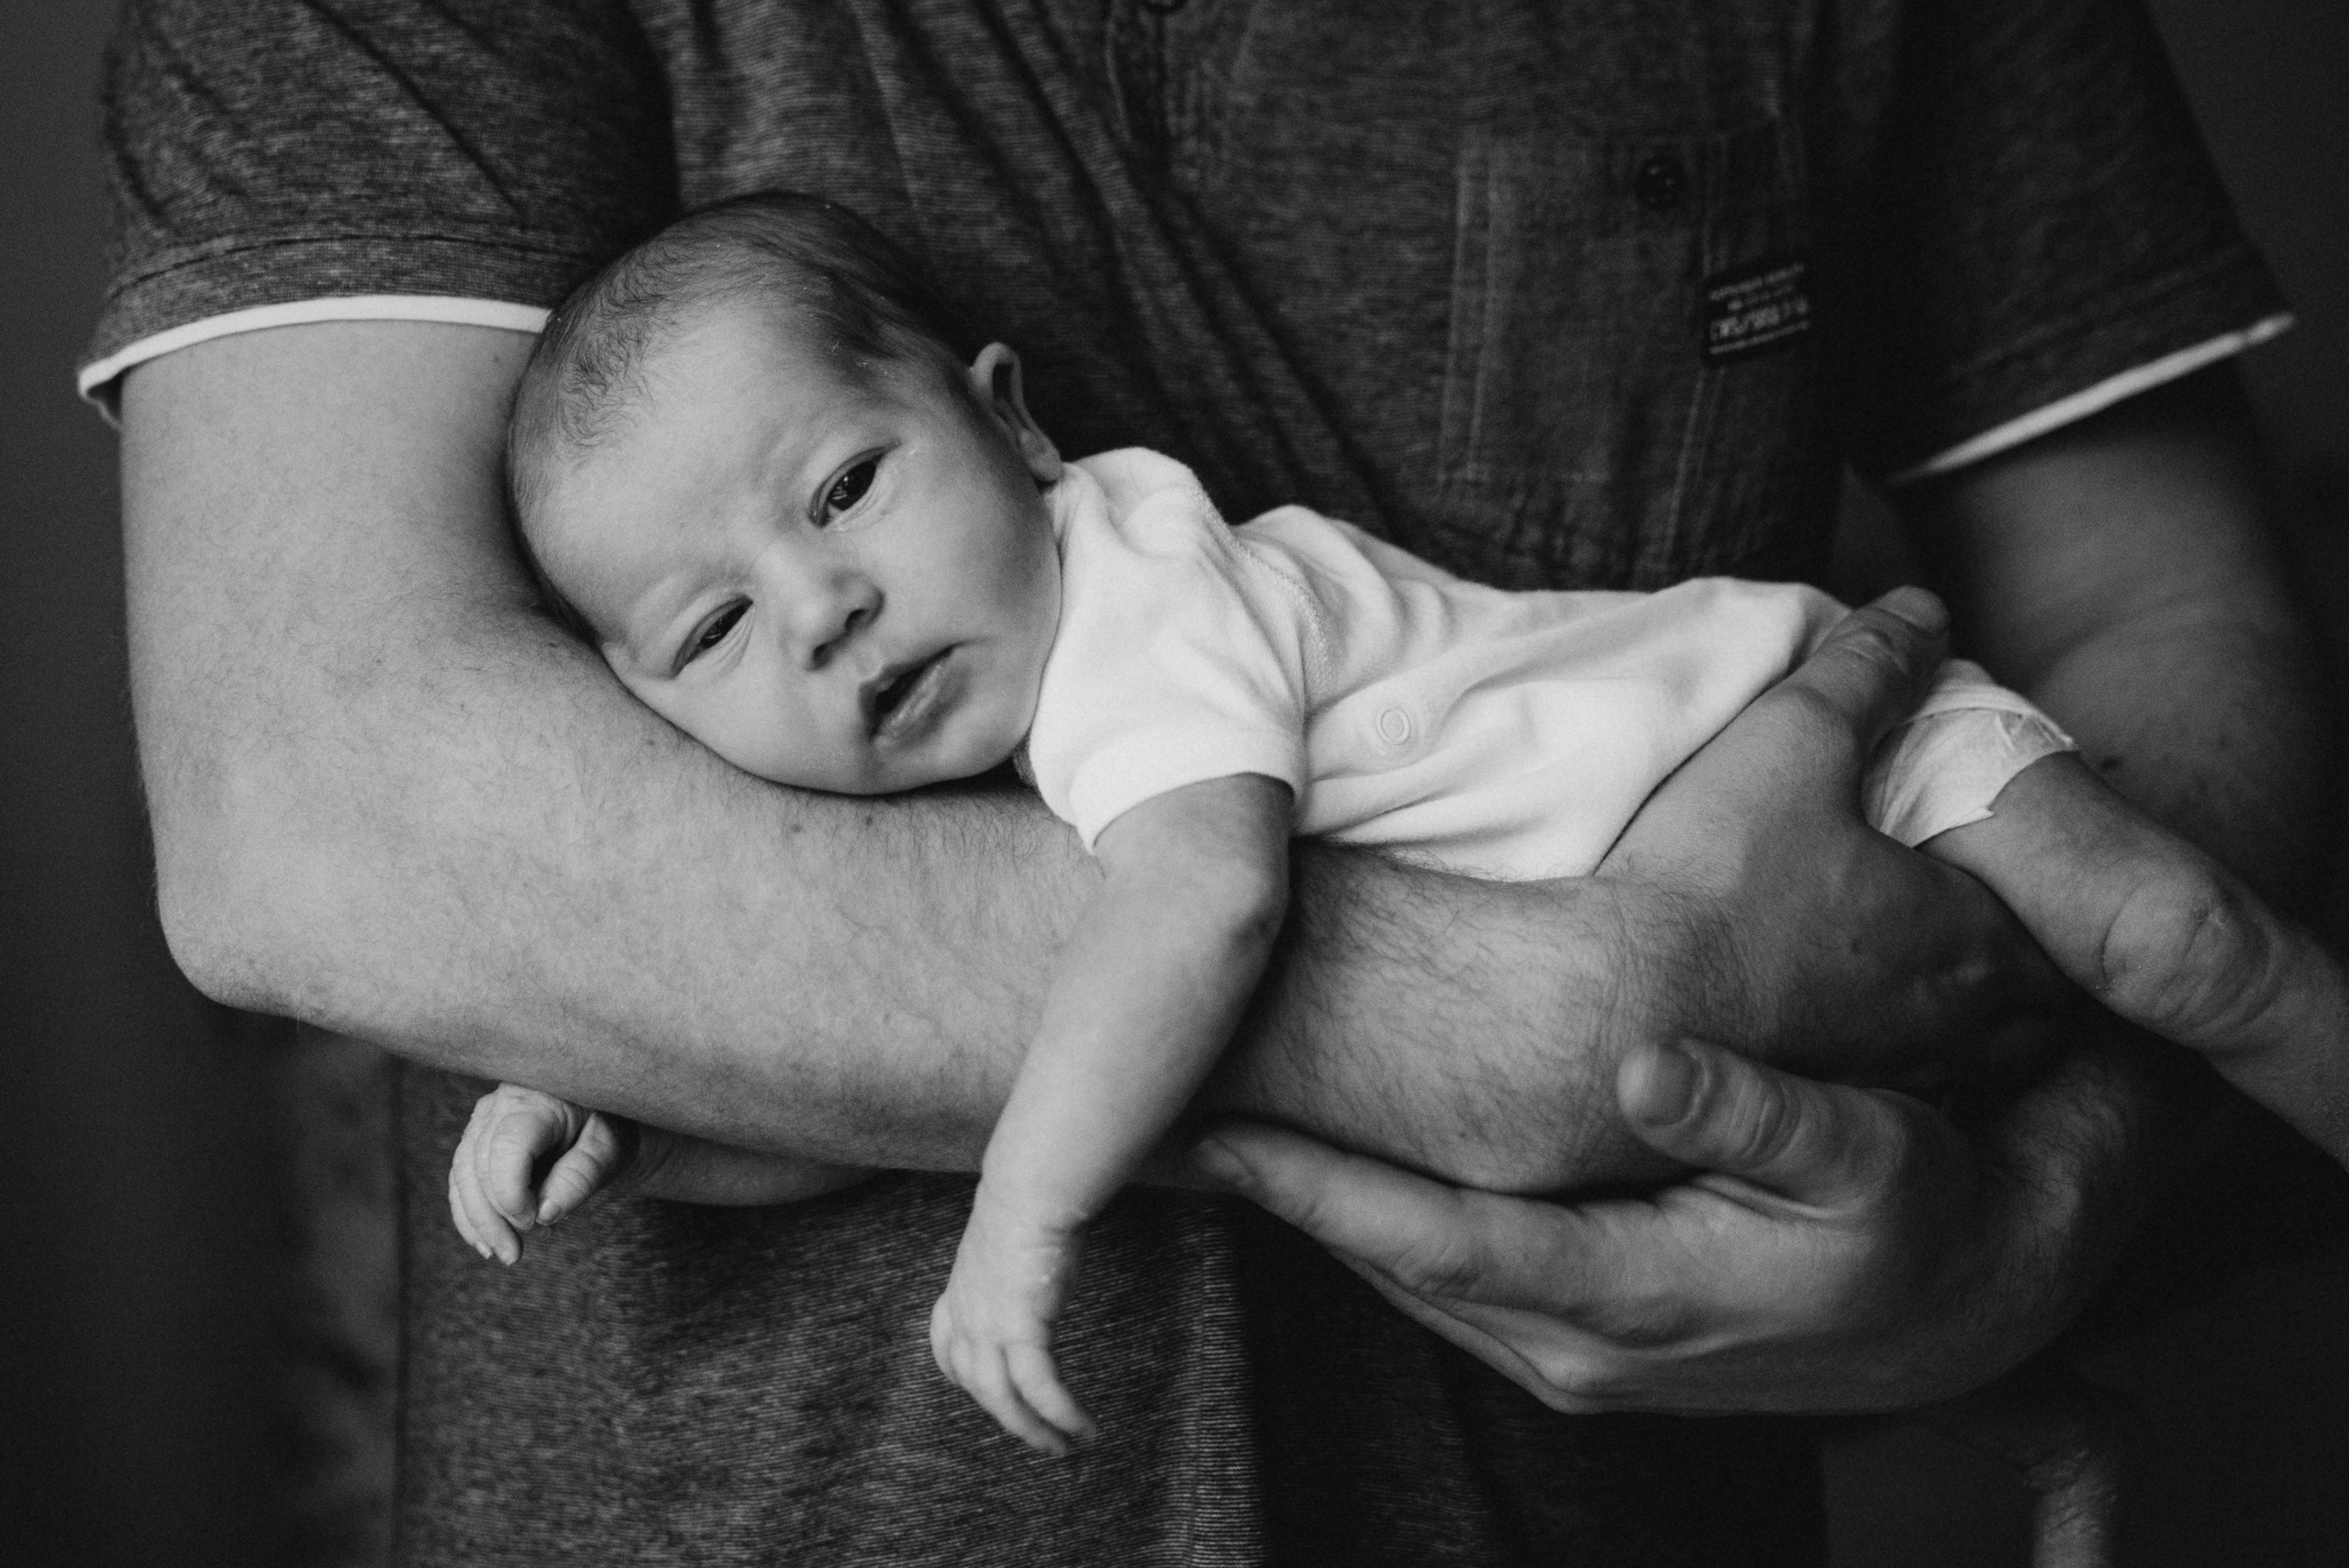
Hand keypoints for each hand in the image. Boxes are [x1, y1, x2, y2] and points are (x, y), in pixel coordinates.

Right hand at [447, 1083, 639, 1263]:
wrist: (601, 1114)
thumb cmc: (608, 1127)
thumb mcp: (608, 1149)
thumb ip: (580, 1177)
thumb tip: (544, 1215)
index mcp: (538, 1099)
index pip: (507, 1146)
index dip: (510, 1191)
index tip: (532, 1222)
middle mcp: (502, 1104)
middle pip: (478, 1164)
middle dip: (491, 1216)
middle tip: (513, 1253)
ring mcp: (484, 1119)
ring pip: (463, 1174)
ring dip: (477, 1220)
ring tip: (502, 1253)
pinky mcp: (477, 1137)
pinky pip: (462, 1178)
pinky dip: (469, 1213)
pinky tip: (485, 1242)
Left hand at [928, 1190, 1097, 1455]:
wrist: (1029, 1193)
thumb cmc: (1028, 1206)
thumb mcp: (1008, 1245)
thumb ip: (1011, 1269)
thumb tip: (1034, 1267)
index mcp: (960, 1293)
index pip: (947, 1348)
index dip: (962, 1375)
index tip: (984, 1389)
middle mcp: (967, 1318)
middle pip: (979, 1387)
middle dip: (1010, 1420)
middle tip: (1041, 1441)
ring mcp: (988, 1328)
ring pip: (1004, 1399)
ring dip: (1035, 1430)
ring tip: (1065, 1447)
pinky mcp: (1020, 1330)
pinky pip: (1040, 1388)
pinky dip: (1061, 1413)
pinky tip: (1083, 1427)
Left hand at [1191, 1034, 2150, 1414]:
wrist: (1976, 1309)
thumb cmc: (1924, 1218)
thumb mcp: (1870, 1159)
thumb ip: (1759, 1111)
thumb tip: (1643, 1065)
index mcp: (1629, 1297)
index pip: (1429, 1240)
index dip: (1310, 1183)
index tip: (1204, 1125)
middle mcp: (1575, 1346)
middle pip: (1383, 1263)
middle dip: (1273, 1192)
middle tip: (1154, 1115)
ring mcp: (1571, 1355)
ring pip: (1402, 1278)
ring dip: (1309, 1209)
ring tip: (1208, 1132)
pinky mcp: (1578, 1341)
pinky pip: (1440, 1282)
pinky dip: (1370, 1228)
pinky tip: (1320, 1171)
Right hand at [1598, 588, 2066, 1090]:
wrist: (1602, 1010)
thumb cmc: (1706, 882)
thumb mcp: (1789, 740)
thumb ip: (1866, 670)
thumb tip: (1923, 609)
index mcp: (1963, 935)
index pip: (2064, 933)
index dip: (2058, 905)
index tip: (2035, 880)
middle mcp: (1947, 1026)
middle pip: (2036, 1015)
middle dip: (2029, 975)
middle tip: (1996, 933)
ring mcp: (1886, 1084)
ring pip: (1973, 1067)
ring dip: (1968, 1029)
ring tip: (1927, 986)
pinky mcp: (1818, 1120)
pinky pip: (1894, 1101)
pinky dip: (1895, 1071)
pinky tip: (1844, 1038)